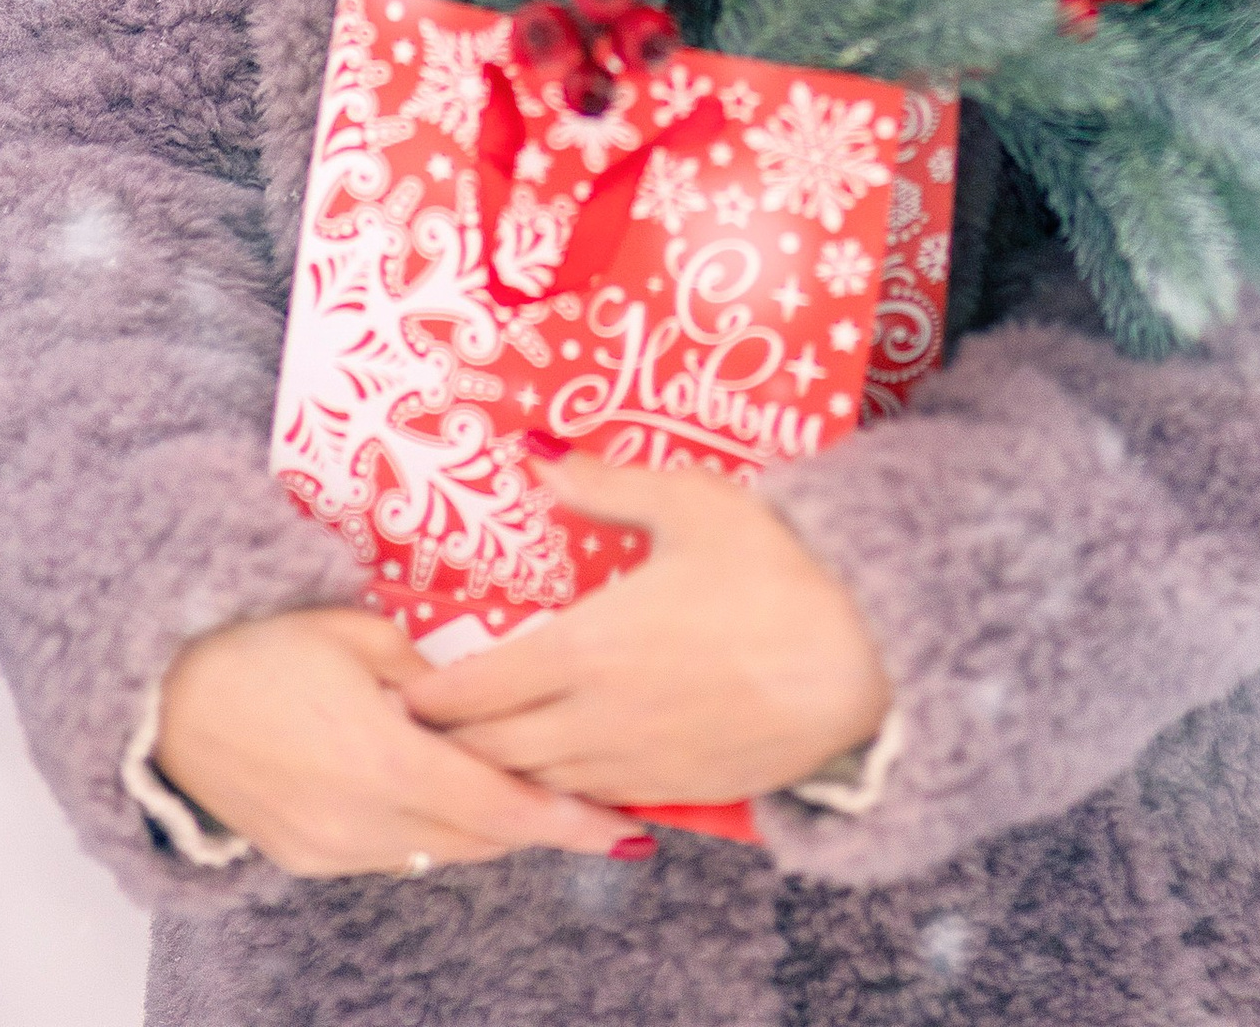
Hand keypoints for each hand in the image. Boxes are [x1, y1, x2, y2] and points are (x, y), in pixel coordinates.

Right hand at [152, 608, 653, 876]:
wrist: (162, 696)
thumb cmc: (262, 642)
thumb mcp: (359, 632)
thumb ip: (432, 673)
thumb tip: (490, 690)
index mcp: (384, 761)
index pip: (498, 807)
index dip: (565, 820)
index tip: (622, 824)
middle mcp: (364, 822)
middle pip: (479, 837)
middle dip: (536, 819)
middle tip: (590, 792)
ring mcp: (334, 849)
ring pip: (440, 849)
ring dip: (484, 823)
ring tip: (528, 785)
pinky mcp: (308, 860)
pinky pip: (394, 852)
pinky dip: (432, 827)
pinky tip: (445, 788)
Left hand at [417, 452, 892, 808]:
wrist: (862, 653)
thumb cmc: (777, 565)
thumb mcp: (690, 502)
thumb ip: (604, 484)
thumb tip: (536, 457)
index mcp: (585, 648)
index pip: (477, 689)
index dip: (430, 696)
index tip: (397, 693)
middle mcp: (596, 720)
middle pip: (495, 751)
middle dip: (450, 745)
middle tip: (417, 734)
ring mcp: (639, 766)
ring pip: (543, 786)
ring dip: (502, 774)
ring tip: (473, 759)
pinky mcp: (683, 793)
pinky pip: (600, 802)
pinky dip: (565, 794)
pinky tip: (559, 778)